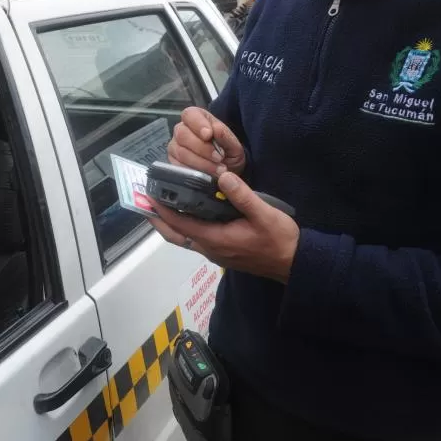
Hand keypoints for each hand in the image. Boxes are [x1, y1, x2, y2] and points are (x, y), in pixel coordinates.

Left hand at [149, 172, 298, 282]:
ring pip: (183, 238)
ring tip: (161, 204)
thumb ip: (243, 195)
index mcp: (216, 239)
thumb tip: (222, 176)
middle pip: (175, 235)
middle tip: (146, 202)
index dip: (163, 210)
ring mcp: (215, 252)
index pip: (180, 224)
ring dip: (169, 223)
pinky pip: (194, 239)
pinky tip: (187, 212)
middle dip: (158, 219)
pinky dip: (183, 226)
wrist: (294, 263)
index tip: (149, 195)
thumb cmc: (280, 239)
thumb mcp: (264, 214)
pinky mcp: (221, 251)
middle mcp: (210, 248)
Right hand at [168, 107, 245, 176]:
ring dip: (201, 163)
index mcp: (197, 118)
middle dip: (202, 148)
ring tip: (218, 169)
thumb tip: (216, 129)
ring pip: (181, 152)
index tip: (209, 135)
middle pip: (182, 134)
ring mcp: (175, 147)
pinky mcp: (173, 163)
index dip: (198, 123)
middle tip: (218, 158)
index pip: (190, 114)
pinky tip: (207, 175)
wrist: (227, 172)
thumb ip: (225, 136)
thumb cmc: (229, 154)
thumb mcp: (234, 145)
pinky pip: (179, 167)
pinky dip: (194, 172)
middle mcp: (182, 130)